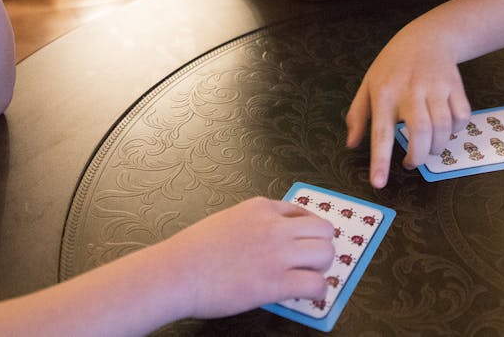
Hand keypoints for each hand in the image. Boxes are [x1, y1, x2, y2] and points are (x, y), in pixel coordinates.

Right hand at [158, 197, 334, 319]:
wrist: (177, 272)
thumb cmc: (192, 251)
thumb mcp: (227, 222)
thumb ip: (252, 225)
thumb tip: (268, 241)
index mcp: (260, 208)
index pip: (301, 212)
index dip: (306, 231)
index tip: (303, 243)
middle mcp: (274, 227)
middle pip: (324, 230)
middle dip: (321, 246)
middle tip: (311, 261)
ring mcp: (277, 254)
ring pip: (326, 253)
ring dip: (321, 267)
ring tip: (309, 277)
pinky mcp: (276, 282)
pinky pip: (316, 284)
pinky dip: (317, 291)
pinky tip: (307, 294)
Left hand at [345, 24, 471, 187]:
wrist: (427, 37)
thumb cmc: (392, 66)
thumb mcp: (368, 84)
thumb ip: (358, 115)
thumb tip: (352, 144)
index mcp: (384, 93)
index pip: (381, 132)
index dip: (381, 160)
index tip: (379, 183)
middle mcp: (411, 91)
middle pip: (420, 132)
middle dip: (419, 156)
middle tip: (412, 162)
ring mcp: (436, 87)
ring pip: (443, 127)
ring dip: (438, 147)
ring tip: (428, 149)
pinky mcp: (456, 86)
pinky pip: (461, 116)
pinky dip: (456, 130)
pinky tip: (446, 130)